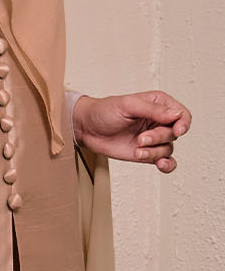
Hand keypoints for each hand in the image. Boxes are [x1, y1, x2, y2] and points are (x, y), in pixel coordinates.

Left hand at [73, 91, 190, 172]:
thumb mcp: (128, 105)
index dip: (183, 123)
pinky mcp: (147, 154)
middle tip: (140, 139)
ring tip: (137, 150)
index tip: (176, 130)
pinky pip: (166, 162)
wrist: (87, 129)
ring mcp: (153, 139)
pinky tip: (160, 164)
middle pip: (174, 134)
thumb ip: (153, 110)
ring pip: (168, 149)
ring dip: (154, 153)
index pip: (182, 114)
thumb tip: (176, 115)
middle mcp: (159, 122)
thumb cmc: (104, 111)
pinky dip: (166, 165)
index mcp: (158, 105)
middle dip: (158, 138)